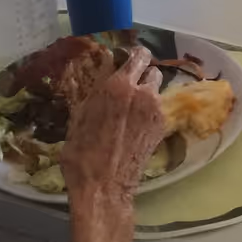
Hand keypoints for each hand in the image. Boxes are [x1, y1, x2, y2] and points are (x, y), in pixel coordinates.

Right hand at [62, 46, 166, 201]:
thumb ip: (97, 88)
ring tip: (133, 110)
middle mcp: (142, 93)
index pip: (138, 55)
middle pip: (152, 71)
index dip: (135, 56)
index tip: (129, 61)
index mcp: (118, 85)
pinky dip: (150, 112)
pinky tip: (136, 126)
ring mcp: (155, 111)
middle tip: (129, 88)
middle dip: (142, 76)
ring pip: (157, 90)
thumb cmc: (82, 151)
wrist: (103, 185)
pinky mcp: (161, 128)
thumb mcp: (80, 114)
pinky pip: (158, 110)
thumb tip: (105, 69)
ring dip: (147, 94)